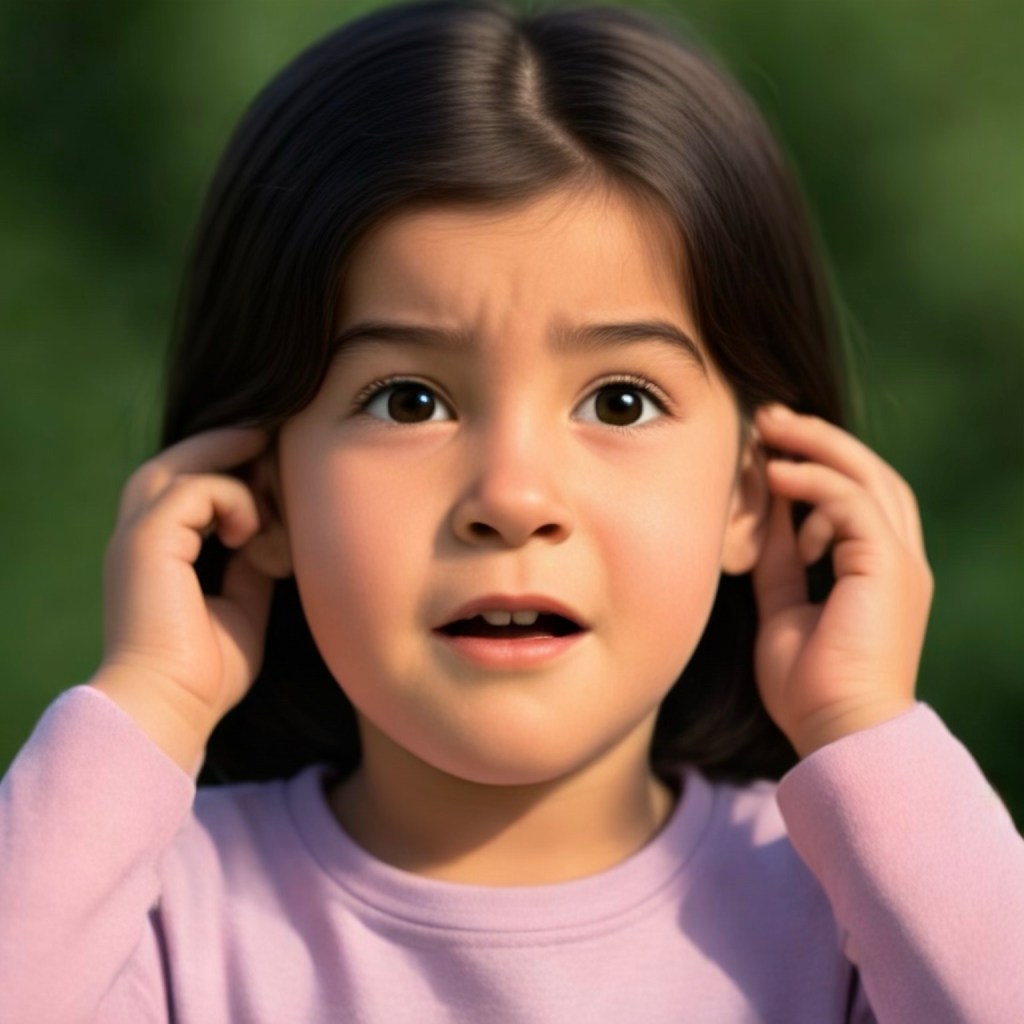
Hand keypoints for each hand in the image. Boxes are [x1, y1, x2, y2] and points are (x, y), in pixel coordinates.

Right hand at [91, 427, 275, 766]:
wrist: (170, 709)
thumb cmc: (206, 674)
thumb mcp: (242, 608)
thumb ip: (251, 569)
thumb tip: (272, 540)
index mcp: (156, 554)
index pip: (183, 489)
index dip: (225, 470)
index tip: (271, 465)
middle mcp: (138, 539)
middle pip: (173, 463)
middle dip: (221, 444)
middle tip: (267, 434)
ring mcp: (137, 537)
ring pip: (178, 465)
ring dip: (225, 459)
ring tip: (264, 461)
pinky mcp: (146, 542)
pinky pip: (194, 491)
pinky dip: (231, 499)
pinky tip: (252, 530)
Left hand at [751, 405, 932, 756]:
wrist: (837, 735)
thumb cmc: (809, 687)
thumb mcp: (782, 607)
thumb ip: (779, 560)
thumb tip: (761, 514)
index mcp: (878, 571)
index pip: (857, 497)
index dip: (815, 463)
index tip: (766, 447)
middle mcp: (897, 560)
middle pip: (868, 473)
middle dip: (817, 439)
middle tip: (767, 417)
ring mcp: (899, 562)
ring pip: (866, 476)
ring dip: (815, 445)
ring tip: (767, 428)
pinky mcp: (887, 567)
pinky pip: (852, 503)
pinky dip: (813, 483)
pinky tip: (775, 476)